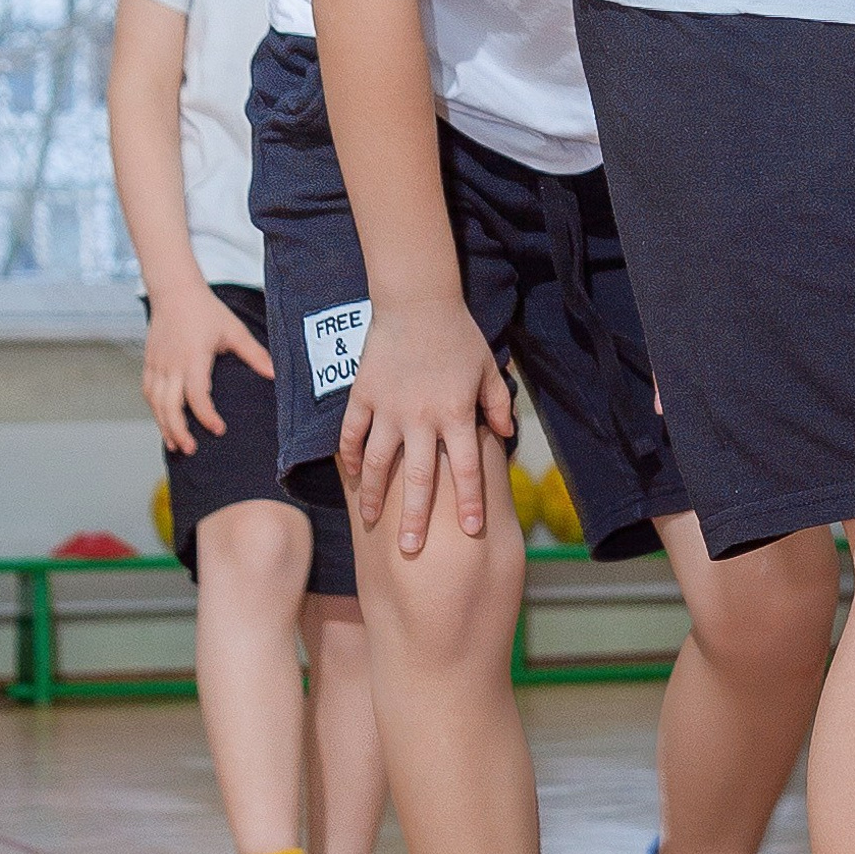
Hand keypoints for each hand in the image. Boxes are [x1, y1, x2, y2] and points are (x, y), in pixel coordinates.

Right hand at [141, 279, 272, 454]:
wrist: (174, 291)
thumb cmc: (206, 310)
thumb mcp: (234, 331)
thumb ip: (254, 354)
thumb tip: (275, 373)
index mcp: (193, 358)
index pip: (196, 395)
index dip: (205, 415)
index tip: (218, 429)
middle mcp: (171, 364)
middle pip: (168, 406)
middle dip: (178, 430)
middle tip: (191, 449)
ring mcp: (157, 364)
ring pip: (155, 402)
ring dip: (163, 425)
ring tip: (176, 444)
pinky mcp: (149, 362)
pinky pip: (148, 392)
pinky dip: (155, 410)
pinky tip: (163, 421)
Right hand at [335, 293, 515, 553]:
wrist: (418, 302)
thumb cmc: (459, 336)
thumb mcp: (488, 369)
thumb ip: (497, 405)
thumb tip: (507, 435)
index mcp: (456, 414)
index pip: (465, 469)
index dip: (469, 502)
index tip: (470, 531)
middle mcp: (421, 418)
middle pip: (418, 479)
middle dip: (415, 518)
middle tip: (411, 551)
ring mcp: (388, 409)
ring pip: (376, 463)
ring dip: (372, 496)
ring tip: (370, 521)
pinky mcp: (363, 396)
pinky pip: (351, 434)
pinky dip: (347, 457)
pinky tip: (349, 477)